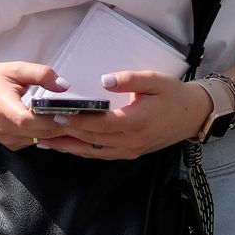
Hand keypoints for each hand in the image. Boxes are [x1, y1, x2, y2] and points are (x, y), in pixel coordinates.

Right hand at [0, 63, 70, 148]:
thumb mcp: (14, 69)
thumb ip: (40, 74)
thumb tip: (63, 85)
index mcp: (3, 109)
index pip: (30, 119)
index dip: (52, 118)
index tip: (72, 112)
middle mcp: (5, 129)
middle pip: (41, 133)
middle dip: (63, 125)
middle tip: (85, 117)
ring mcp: (7, 140)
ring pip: (41, 140)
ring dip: (58, 131)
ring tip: (76, 120)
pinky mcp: (11, 144)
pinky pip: (34, 142)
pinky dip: (48, 134)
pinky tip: (58, 124)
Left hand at [47, 71, 210, 160]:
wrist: (193, 115)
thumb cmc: (173, 95)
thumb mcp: (155, 80)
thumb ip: (129, 79)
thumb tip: (104, 80)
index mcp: (134, 121)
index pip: (98, 123)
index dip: (75, 120)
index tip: (55, 114)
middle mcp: (130, 140)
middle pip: (91, 139)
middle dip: (65, 133)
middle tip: (41, 126)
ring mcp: (129, 150)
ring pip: (93, 151)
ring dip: (69, 147)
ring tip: (46, 140)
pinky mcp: (130, 154)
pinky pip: (101, 155)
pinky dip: (83, 152)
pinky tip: (68, 147)